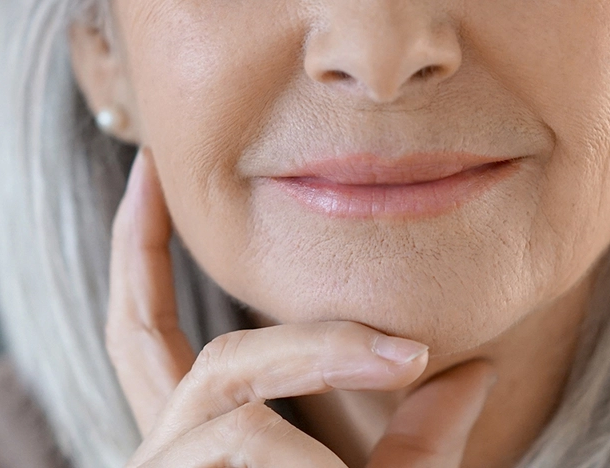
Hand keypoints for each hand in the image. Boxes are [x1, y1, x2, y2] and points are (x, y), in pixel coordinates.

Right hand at [105, 149, 496, 467]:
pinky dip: (311, 448)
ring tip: (409, 362)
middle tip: (160, 169)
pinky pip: (244, 433)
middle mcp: (165, 454)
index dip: (137, 254)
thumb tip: (472, 371)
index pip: (148, 336)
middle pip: (139, 331)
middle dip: (144, 245)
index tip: (148, 172)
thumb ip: (422, 440)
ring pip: (220, 371)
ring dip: (316, 355)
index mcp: (205, 445)